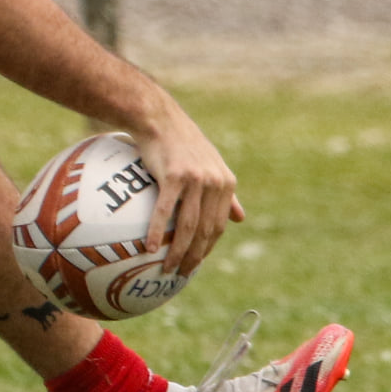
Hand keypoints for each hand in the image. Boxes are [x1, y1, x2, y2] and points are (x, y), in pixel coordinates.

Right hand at [135, 99, 243, 279]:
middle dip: (194, 257)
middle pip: (205, 231)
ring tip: (166, 269)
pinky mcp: (174, 176)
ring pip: (188, 226)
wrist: (158, 118)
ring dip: (177, 252)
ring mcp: (196, 180)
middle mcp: (215, 183)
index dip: (207, 249)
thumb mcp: (210, 165)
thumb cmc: (181, 142)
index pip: (219, 226)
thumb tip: (241, 219)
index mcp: (226, 183)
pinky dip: (157, 232)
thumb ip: (226, 195)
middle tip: (180, 274)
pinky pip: (165, 211)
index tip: (195, 263)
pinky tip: (149, 248)